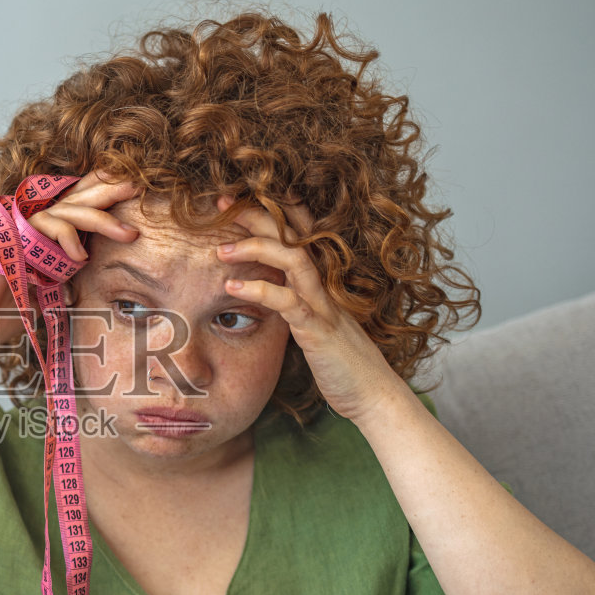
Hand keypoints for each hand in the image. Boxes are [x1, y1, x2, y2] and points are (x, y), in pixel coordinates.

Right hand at [0, 170, 141, 348]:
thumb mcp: (42, 299)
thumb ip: (61, 289)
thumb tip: (82, 291)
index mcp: (41, 236)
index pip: (74, 208)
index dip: (99, 195)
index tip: (131, 190)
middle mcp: (30, 227)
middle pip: (74, 199)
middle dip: (108, 190)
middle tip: (138, 183)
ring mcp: (19, 230)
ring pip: (66, 212)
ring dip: (100, 219)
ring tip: (128, 231)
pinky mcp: (10, 239)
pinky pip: (45, 228)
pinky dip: (67, 239)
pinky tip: (79, 256)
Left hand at [214, 196, 407, 422]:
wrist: (373, 395)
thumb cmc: (342, 363)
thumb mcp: (315, 326)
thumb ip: (296, 305)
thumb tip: (269, 296)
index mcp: (321, 282)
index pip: (299, 233)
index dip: (273, 211)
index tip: (238, 198)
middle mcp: (324, 285)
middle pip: (293, 235)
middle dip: (257, 214)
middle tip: (221, 201)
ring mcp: (323, 305)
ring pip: (293, 259)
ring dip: (255, 247)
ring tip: (220, 249)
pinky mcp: (318, 329)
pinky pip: (288, 301)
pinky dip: (259, 290)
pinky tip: (231, 287)